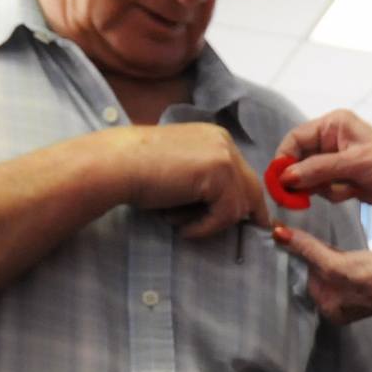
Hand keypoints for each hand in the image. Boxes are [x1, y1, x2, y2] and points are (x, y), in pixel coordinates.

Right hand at [101, 123, 267, 238]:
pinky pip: (227, 213)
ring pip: (240, 204)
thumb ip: (207, 183)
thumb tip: (233, 210)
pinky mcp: (220, 173)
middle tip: (254, 232)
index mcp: (215, 138)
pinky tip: (183, 228)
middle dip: (251, 213)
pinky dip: (206, 227)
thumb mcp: (182, 174)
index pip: (244, 173)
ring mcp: (224, 155)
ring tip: (180, 223)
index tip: (255, 221)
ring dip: (212, 222)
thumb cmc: (138, 173)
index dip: (248, 199)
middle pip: (252, 187)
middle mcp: (224, 142)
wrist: (116, 165)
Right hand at [274, 109, 371, 211]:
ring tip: (345, 188)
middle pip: (298, 160)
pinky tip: (352, 192)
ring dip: (320, 188)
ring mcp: (336, 160)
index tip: (279, 180)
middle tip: (296, 197)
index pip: (295, 139)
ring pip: (308, 178)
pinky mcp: (342, 179)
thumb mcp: (354, 164)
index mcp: (334, 125)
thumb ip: (318, 169)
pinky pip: (322, 190)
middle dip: (300, 178)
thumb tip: (285, 177)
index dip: (284, 159)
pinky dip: (332, 194)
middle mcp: (331, 140)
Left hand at [274, 228, 371, 323]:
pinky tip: (323, 235)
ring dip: (316, 247)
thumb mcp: (337, 267)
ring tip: (300, 230)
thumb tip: (279, 234)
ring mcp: (351, 283)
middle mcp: (338, 299)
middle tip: (287, 229)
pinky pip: (338, 254)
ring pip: (324, 261)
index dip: (293, 258)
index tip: (279, 236)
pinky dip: (330, 245)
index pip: (303, 279)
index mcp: (329, 307)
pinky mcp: (363, 268)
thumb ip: (309, 250)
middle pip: (313, 270)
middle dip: (304, 253)